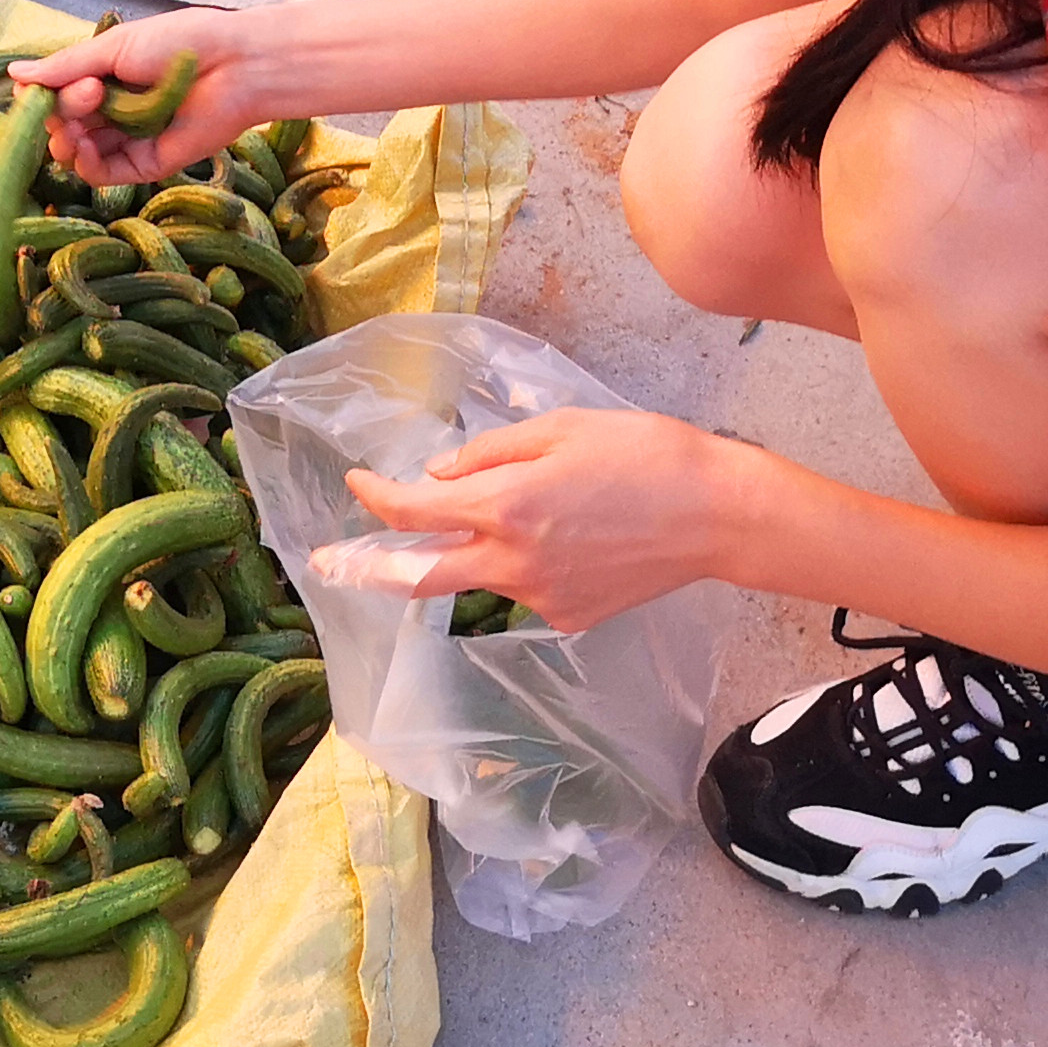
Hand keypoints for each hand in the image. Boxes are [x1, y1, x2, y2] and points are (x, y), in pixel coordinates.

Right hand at [12, 6, 280, 185]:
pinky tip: (82, 149)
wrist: (235, 64)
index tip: (40, 89)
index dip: (43, 97)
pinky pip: (102, 174)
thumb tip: (13, 76)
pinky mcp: (146, 164)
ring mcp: (128, 139)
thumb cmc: (180, 42)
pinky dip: (84, 165)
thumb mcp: (113, 47)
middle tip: (92, 90)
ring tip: (82, 122)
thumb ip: (64, 67)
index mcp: (104, 78)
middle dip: (63, 111)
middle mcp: (112, 111)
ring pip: (76, 153)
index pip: (54, 97)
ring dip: (66, 140)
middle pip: (62, 125)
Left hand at [346, 409, 760, 633]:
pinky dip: (529, 564)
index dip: (376, 499)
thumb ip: (491, 454)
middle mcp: (514, 563)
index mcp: (508, 507)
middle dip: (369, 568)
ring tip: (544, 510)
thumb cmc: (645, 454)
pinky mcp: (570, 618)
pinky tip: (578, 536)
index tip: (358, 484)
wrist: (717, 515)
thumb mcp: (562, 428)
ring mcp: (542, 598)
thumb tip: (440, 475)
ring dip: (477, 551)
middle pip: (421, 576)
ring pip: (482, 577)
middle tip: (330, 564)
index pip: (416, 511)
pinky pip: (527, 590)